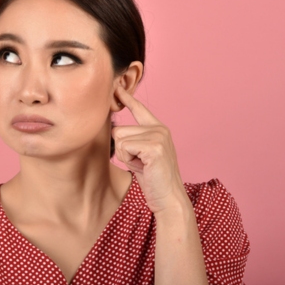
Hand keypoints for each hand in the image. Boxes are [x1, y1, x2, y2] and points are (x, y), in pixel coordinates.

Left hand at [112, 86, 188, 214]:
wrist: (169, 198)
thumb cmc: (153, 179)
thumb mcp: (140, 154)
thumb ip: (133, 140)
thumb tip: (115, 129)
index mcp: (158, 129)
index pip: (139, 109)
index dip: (126, 97)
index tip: (117, 86)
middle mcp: (160, 128)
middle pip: (119, 130)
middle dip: (122, 150)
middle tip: (140, 163)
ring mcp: (158, 135)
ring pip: (120, 139)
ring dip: (125, 156)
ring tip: (142, 165)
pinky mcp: (154, 146)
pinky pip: (124, 148)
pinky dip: (128, 160)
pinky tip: (143, 167)